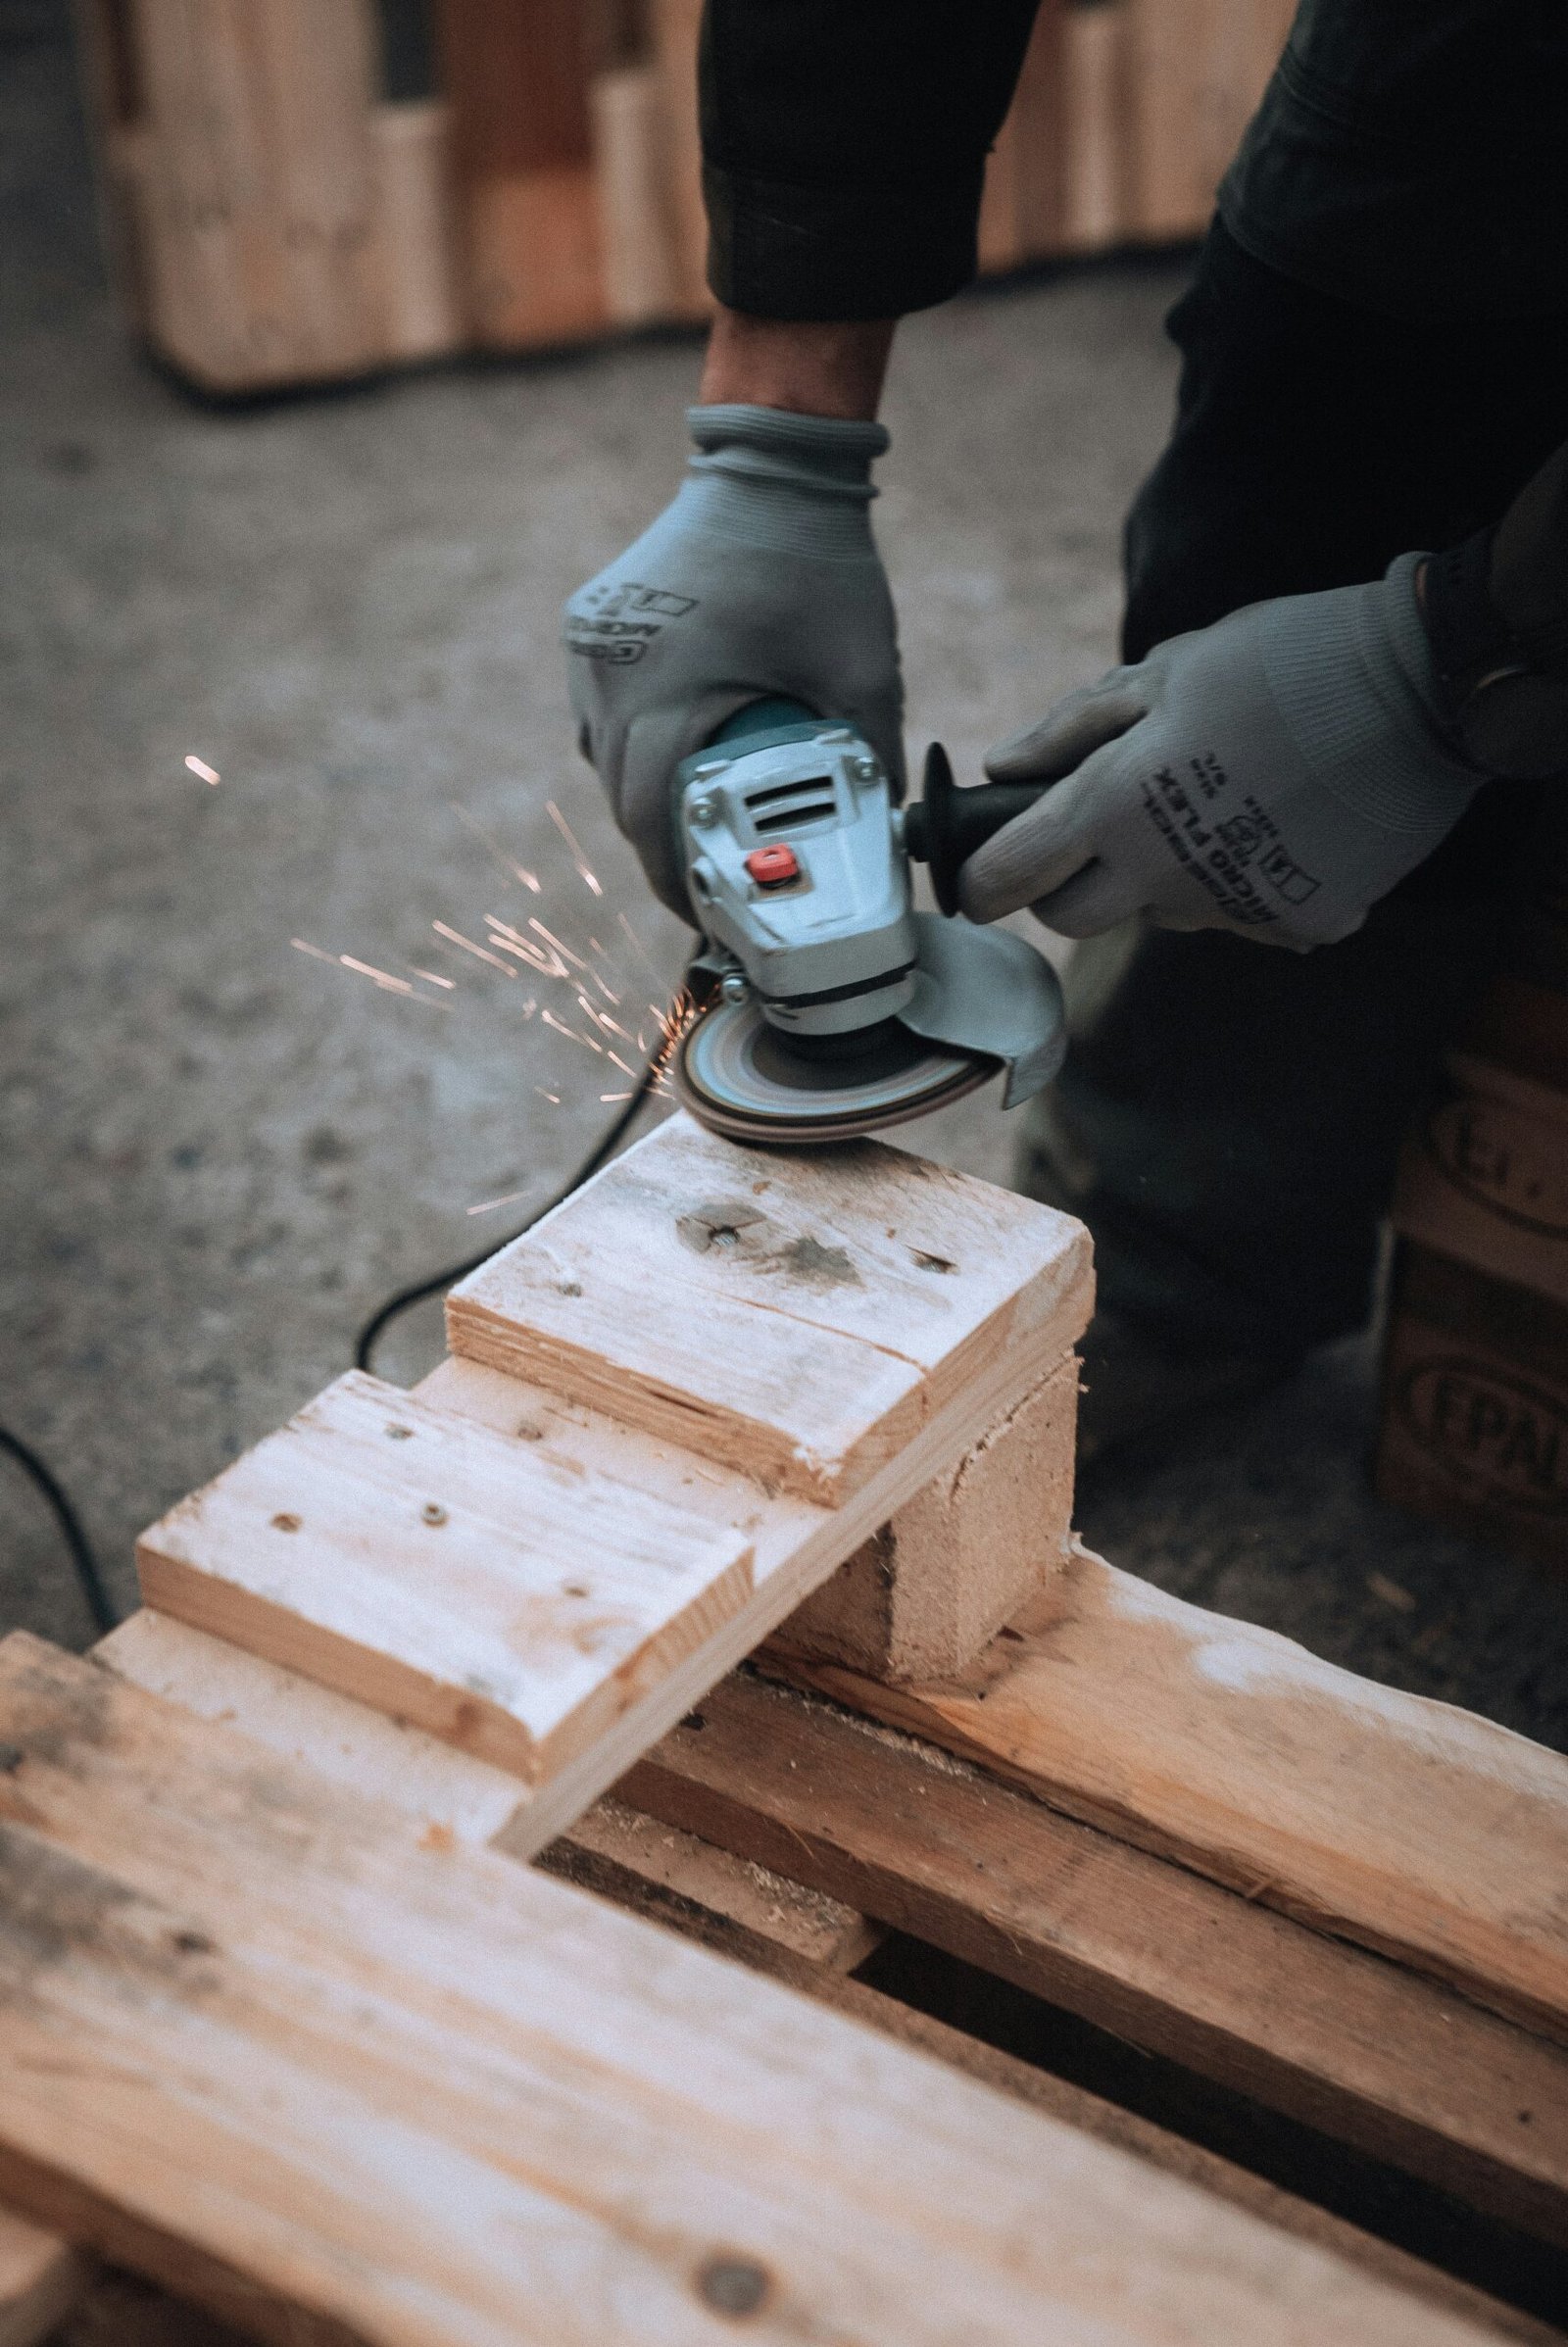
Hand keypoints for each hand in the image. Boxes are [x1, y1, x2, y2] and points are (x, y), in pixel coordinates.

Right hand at [562, 404, 901, 917]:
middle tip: (712, 888)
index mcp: (666, 688)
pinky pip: (602, 715)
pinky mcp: (591, 626)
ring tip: (699, 831)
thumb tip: (888, 842)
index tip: (711, 917)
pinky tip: (679, 759)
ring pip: (604, 761)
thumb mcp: (863, 670)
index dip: (677, 883)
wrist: (771, 461)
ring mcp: (591, 646)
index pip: (652, 821)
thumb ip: (872, 757)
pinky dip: (636, 749)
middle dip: (665, 852)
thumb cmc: (820, 561)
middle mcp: (610, 670)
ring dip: (648, 801)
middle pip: (622, 801)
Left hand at [960, 556, 1486, 951]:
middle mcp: (1164, 876)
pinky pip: (1242, 915)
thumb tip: (1002, 770)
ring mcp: (1232, 909)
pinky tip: (1279, 823)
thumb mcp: (1165, 671)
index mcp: (1115, 807)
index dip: (980, 877)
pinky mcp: (1296, 923)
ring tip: (1220, 797)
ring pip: (1161, 914)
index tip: (980, 870)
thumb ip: (1072, 728)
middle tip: (1100, 827)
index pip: (1006, 878)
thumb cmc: (1283, 661)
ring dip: (1163, 874)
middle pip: (1071, 917)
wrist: (1421, 684)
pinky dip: (1245, 879)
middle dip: (1065, 882)